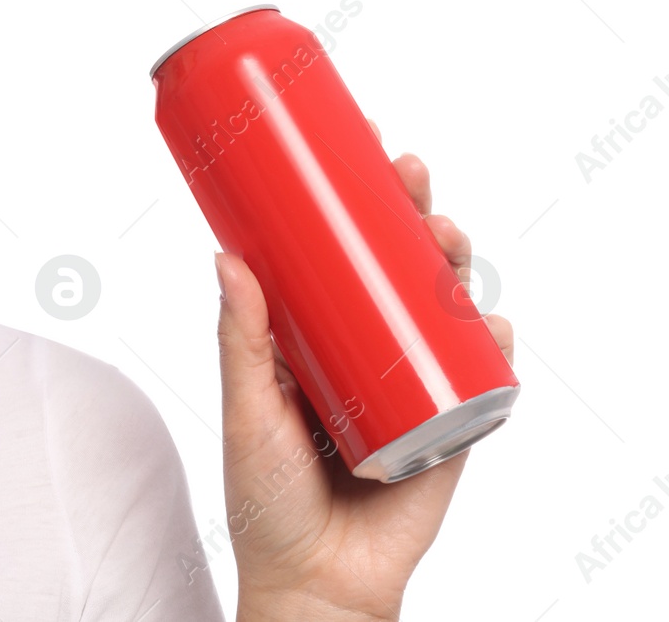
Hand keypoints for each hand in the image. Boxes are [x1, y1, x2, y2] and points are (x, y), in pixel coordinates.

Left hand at [217, 118, 514, 621]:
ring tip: (446, 242)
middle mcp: (366, 349)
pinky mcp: (449, 429)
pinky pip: (484, 380)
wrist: (314, 584)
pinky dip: (496, 350)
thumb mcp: (247, 410)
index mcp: (315, 335)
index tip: (361, 143)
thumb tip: (226, 255)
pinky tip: (493, 325)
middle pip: (401, 265)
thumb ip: (240, 341)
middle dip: (414, 213)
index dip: (358, 197)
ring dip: (456, 265)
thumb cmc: (266, 500)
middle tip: (410, 178)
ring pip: (446, 307)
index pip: (342, 249)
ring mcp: (412, 385)